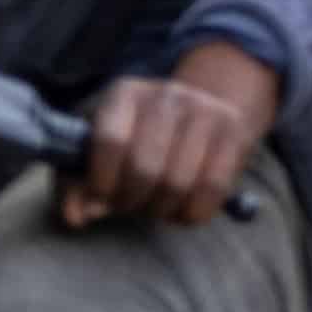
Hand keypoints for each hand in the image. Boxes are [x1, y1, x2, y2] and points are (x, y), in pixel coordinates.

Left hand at [67, 41, 278, 227]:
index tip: (101, 200)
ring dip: (162, 210)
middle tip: (130, 207)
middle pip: (145, 167)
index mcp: (124, 93)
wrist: (201, 112)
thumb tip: (76, 218)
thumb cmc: (140, 139)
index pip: (111, 141)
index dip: (103, 180)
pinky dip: (193, 212)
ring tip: (155, 208)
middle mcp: (167, 95)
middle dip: (132, 200)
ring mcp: (205, 111)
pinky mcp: (235, 132)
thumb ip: (78, 185)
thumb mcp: (100, 151)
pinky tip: (182, 210)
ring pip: (179, 183)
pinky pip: (213, 188)